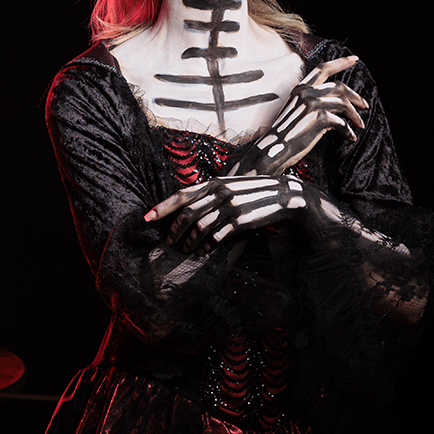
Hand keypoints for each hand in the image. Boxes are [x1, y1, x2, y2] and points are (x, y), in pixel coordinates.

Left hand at [144, 175, 308, 253]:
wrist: (286, 195)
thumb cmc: (255, 192)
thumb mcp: (232, 186)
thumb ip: (212, 192)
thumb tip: (189, 205)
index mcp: (215, 182)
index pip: (182, 195)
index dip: (163, 207)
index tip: (148, 218)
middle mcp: (220, 192)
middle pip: (187, 212)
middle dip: (174, 229)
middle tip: (168, 241)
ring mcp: (230, 206)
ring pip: (200, 226)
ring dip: (189, 241)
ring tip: (185, 249)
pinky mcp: (241, 220)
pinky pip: (217, 236)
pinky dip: (207, 245)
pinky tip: (203, 251)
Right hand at [232, 56, 367, 176]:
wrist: (273, 149)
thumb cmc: (285, 134)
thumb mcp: (296, 111)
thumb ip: (312, 102)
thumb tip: (338, 103)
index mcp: (300, 89)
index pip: (322, 69)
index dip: (340, 62)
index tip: (354, 59)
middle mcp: (306, 92)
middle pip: (339, 86)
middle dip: (355, 95)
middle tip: (364, 105)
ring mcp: (312, 104)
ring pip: (343, 103)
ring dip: (355, 115)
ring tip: (359, 125)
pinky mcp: (318, 118)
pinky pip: (341, 122)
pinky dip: (348, 130)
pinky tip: (350, 137)